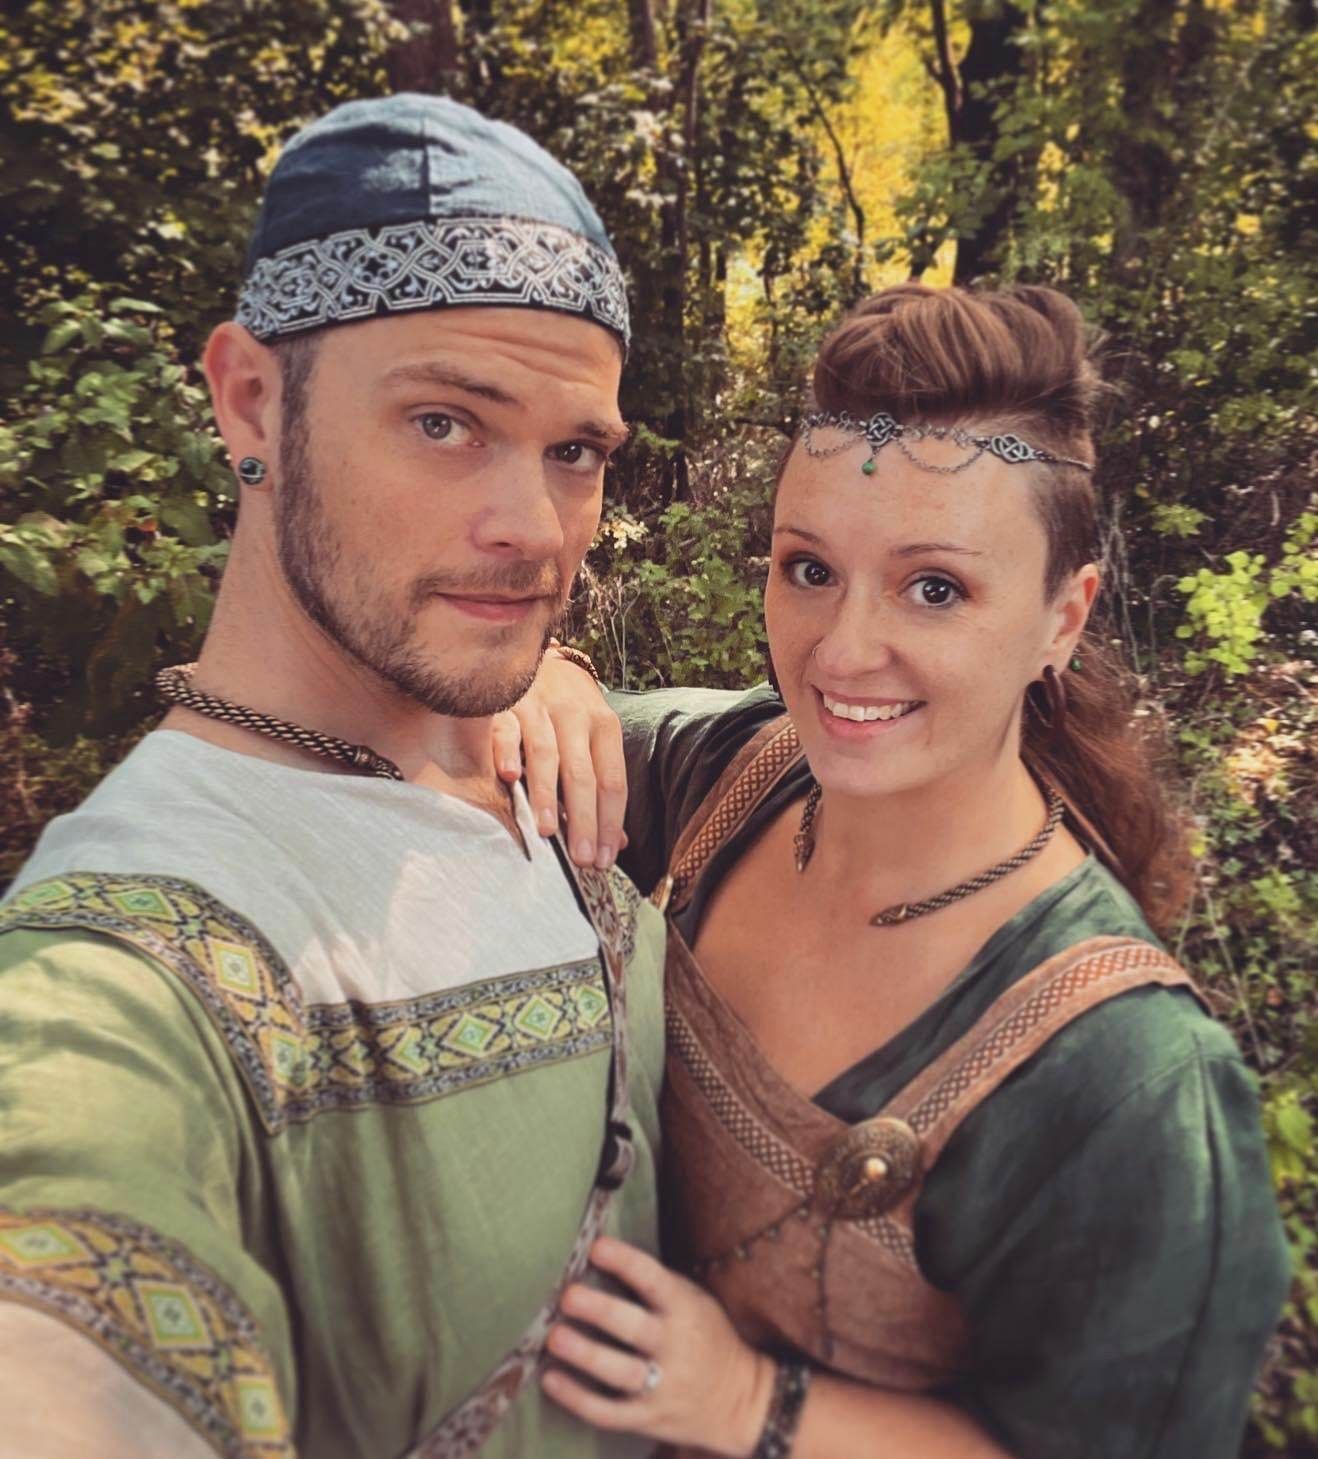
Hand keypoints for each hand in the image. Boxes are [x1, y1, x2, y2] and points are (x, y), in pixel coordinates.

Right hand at [492, 651, 626, 869]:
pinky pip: (506, 728)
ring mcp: (539, 707)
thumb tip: (619, 843)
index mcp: (604, 727)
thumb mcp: (594, 739)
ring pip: (546, 754)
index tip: (606, 859)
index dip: (611, 822)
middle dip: (584, 819)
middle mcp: (576, 716)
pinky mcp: (505, 702)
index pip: (613, 782)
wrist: (538, 656)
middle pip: (583, 774)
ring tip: (548, 832)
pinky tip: (508, 776)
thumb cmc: (569, 712)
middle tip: (582, 858)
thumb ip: (602, 788)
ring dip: (546, 794)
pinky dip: (507, 751)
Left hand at [542, 1237, 774, 1456]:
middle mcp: (674, 1347)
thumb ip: (655, 1285)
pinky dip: (577, 1399)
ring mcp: (662, 1387)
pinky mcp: (647, 1419)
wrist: (738, 1399)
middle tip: (568, 1296)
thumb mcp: (693, 1300)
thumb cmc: (705, 1336)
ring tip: (554, 1337)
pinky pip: (608, 1413)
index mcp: (685, 1309)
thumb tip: (600, 1257)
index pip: (654, 1280)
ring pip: (620, 1372)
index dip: (625, 1262)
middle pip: (634, 1327)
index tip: (596, 1247)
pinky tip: (551, 1380)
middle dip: (599, 1310)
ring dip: (585, 1355)